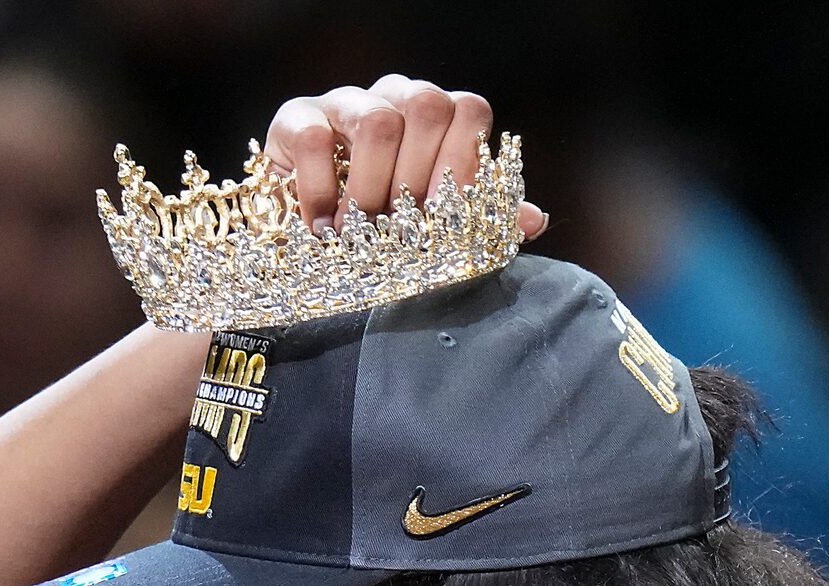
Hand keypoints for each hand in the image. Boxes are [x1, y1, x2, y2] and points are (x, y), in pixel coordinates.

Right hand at [264, 75, 546, 239]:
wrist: (301, 242)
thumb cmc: (377, 230)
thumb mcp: (430, 232)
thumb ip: (480, 221)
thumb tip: (533, 220)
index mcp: (434, 120)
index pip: (469, 110)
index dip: (464, 165)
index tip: (447, 220)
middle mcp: (394, 99)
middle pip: (427, 106)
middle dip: (418, 180)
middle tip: (399, 230)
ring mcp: (344, 103)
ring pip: (377, 121)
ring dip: (371, 191)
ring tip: (356, 235)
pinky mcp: (295, 119)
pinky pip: (316, 139)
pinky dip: (321, 193)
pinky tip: (321, 229)